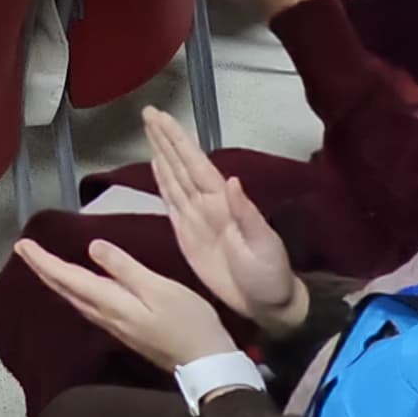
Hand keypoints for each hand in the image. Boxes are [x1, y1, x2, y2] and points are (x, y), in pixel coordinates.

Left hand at [10, 237, 240, 372]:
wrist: (205, 363)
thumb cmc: (189, 322)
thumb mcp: (160, 289)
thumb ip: (126, 269)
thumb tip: (93, 248)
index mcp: (111, 302)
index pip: (68, 278)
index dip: (44, 261)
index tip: (21, 245)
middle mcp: (105, 316)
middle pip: (65, 290)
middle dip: (42, 268)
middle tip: (23, 249)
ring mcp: (113, 326)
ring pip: (74, 299)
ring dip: (55, 279)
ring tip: (42, 263)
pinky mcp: (124, 330)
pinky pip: (87, 306)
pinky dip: (73, 290)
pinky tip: (75, 287)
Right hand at [139, 109, 309, 336]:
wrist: (267, 304)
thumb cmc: (270, 274)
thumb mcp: (263, 245)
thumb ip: (246, 214)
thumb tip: (232, 181)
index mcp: (224, 202)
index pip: (196, 164)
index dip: (178, 141)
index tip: (161, 118)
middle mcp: (208, 203)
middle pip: (181, 165)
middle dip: (165, 139)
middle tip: (148, 112)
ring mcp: (197, 218)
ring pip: (174, 178)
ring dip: (161, 154)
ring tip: (148, 131)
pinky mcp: (188, 235)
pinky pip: (172, 203)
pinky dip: (162, 183)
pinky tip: (156, 167)